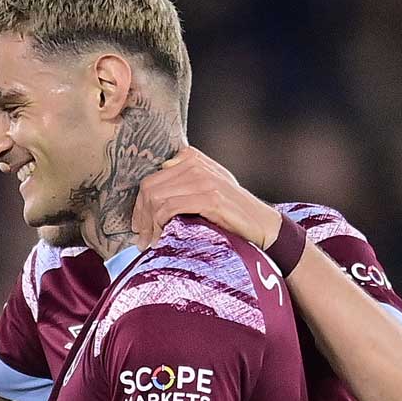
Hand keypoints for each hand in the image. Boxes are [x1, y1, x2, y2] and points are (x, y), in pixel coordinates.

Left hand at [132, 146, 283, 249]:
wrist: (262, 223)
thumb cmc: (232, 211)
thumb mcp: (208, 187)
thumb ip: (184, 179)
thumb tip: (157, 181)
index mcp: (192, 158)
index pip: (152, 178)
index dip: (140, 204)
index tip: (139, 224)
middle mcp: (196, 164)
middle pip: (150, 188)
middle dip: (140, 216)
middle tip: (140, 238)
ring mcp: (203, 180)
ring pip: (156, 198)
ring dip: (148, 225)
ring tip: (148, 242)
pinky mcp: (209, 197)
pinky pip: (169, 208)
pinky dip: (159, 225)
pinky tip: (160, 238)